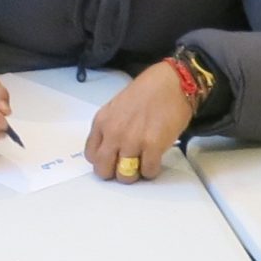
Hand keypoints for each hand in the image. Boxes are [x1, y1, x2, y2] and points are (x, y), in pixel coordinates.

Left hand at [87, 62, 195, 182]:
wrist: (170, 83)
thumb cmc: (146, 93)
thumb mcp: (116, 108)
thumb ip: (110, 128)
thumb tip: (112, 150)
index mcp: (102, 122)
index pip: (91, 155)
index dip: (103, 161)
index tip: (114, 160)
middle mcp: (113, 133)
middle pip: (104, 170)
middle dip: (115, 173)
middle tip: (127, 167)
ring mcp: (132, 141)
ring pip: (125, 176)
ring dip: (135, 174)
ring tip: (143, 163)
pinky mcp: (153, 146)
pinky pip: (147, 171)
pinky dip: (152, 170)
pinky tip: (156, 158)